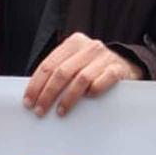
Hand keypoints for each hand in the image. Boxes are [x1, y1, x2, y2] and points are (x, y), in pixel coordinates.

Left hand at [24, 32, 143, 116]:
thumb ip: (59, 71)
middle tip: (40, 111)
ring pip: (80, 79)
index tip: (28, 101)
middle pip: (62, 72)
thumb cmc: (94, 68)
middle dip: (48, 94)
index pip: (49, 64)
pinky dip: (93, 91)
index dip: (36, 84)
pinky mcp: (118, 68)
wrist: (127, 64)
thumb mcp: (76, 63)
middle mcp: (89, 47)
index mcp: (74, 42)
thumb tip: (34, 94)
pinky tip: (88, 100)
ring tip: (60, 112)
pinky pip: (103, 81)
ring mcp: (104, 57)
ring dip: (68, 98)